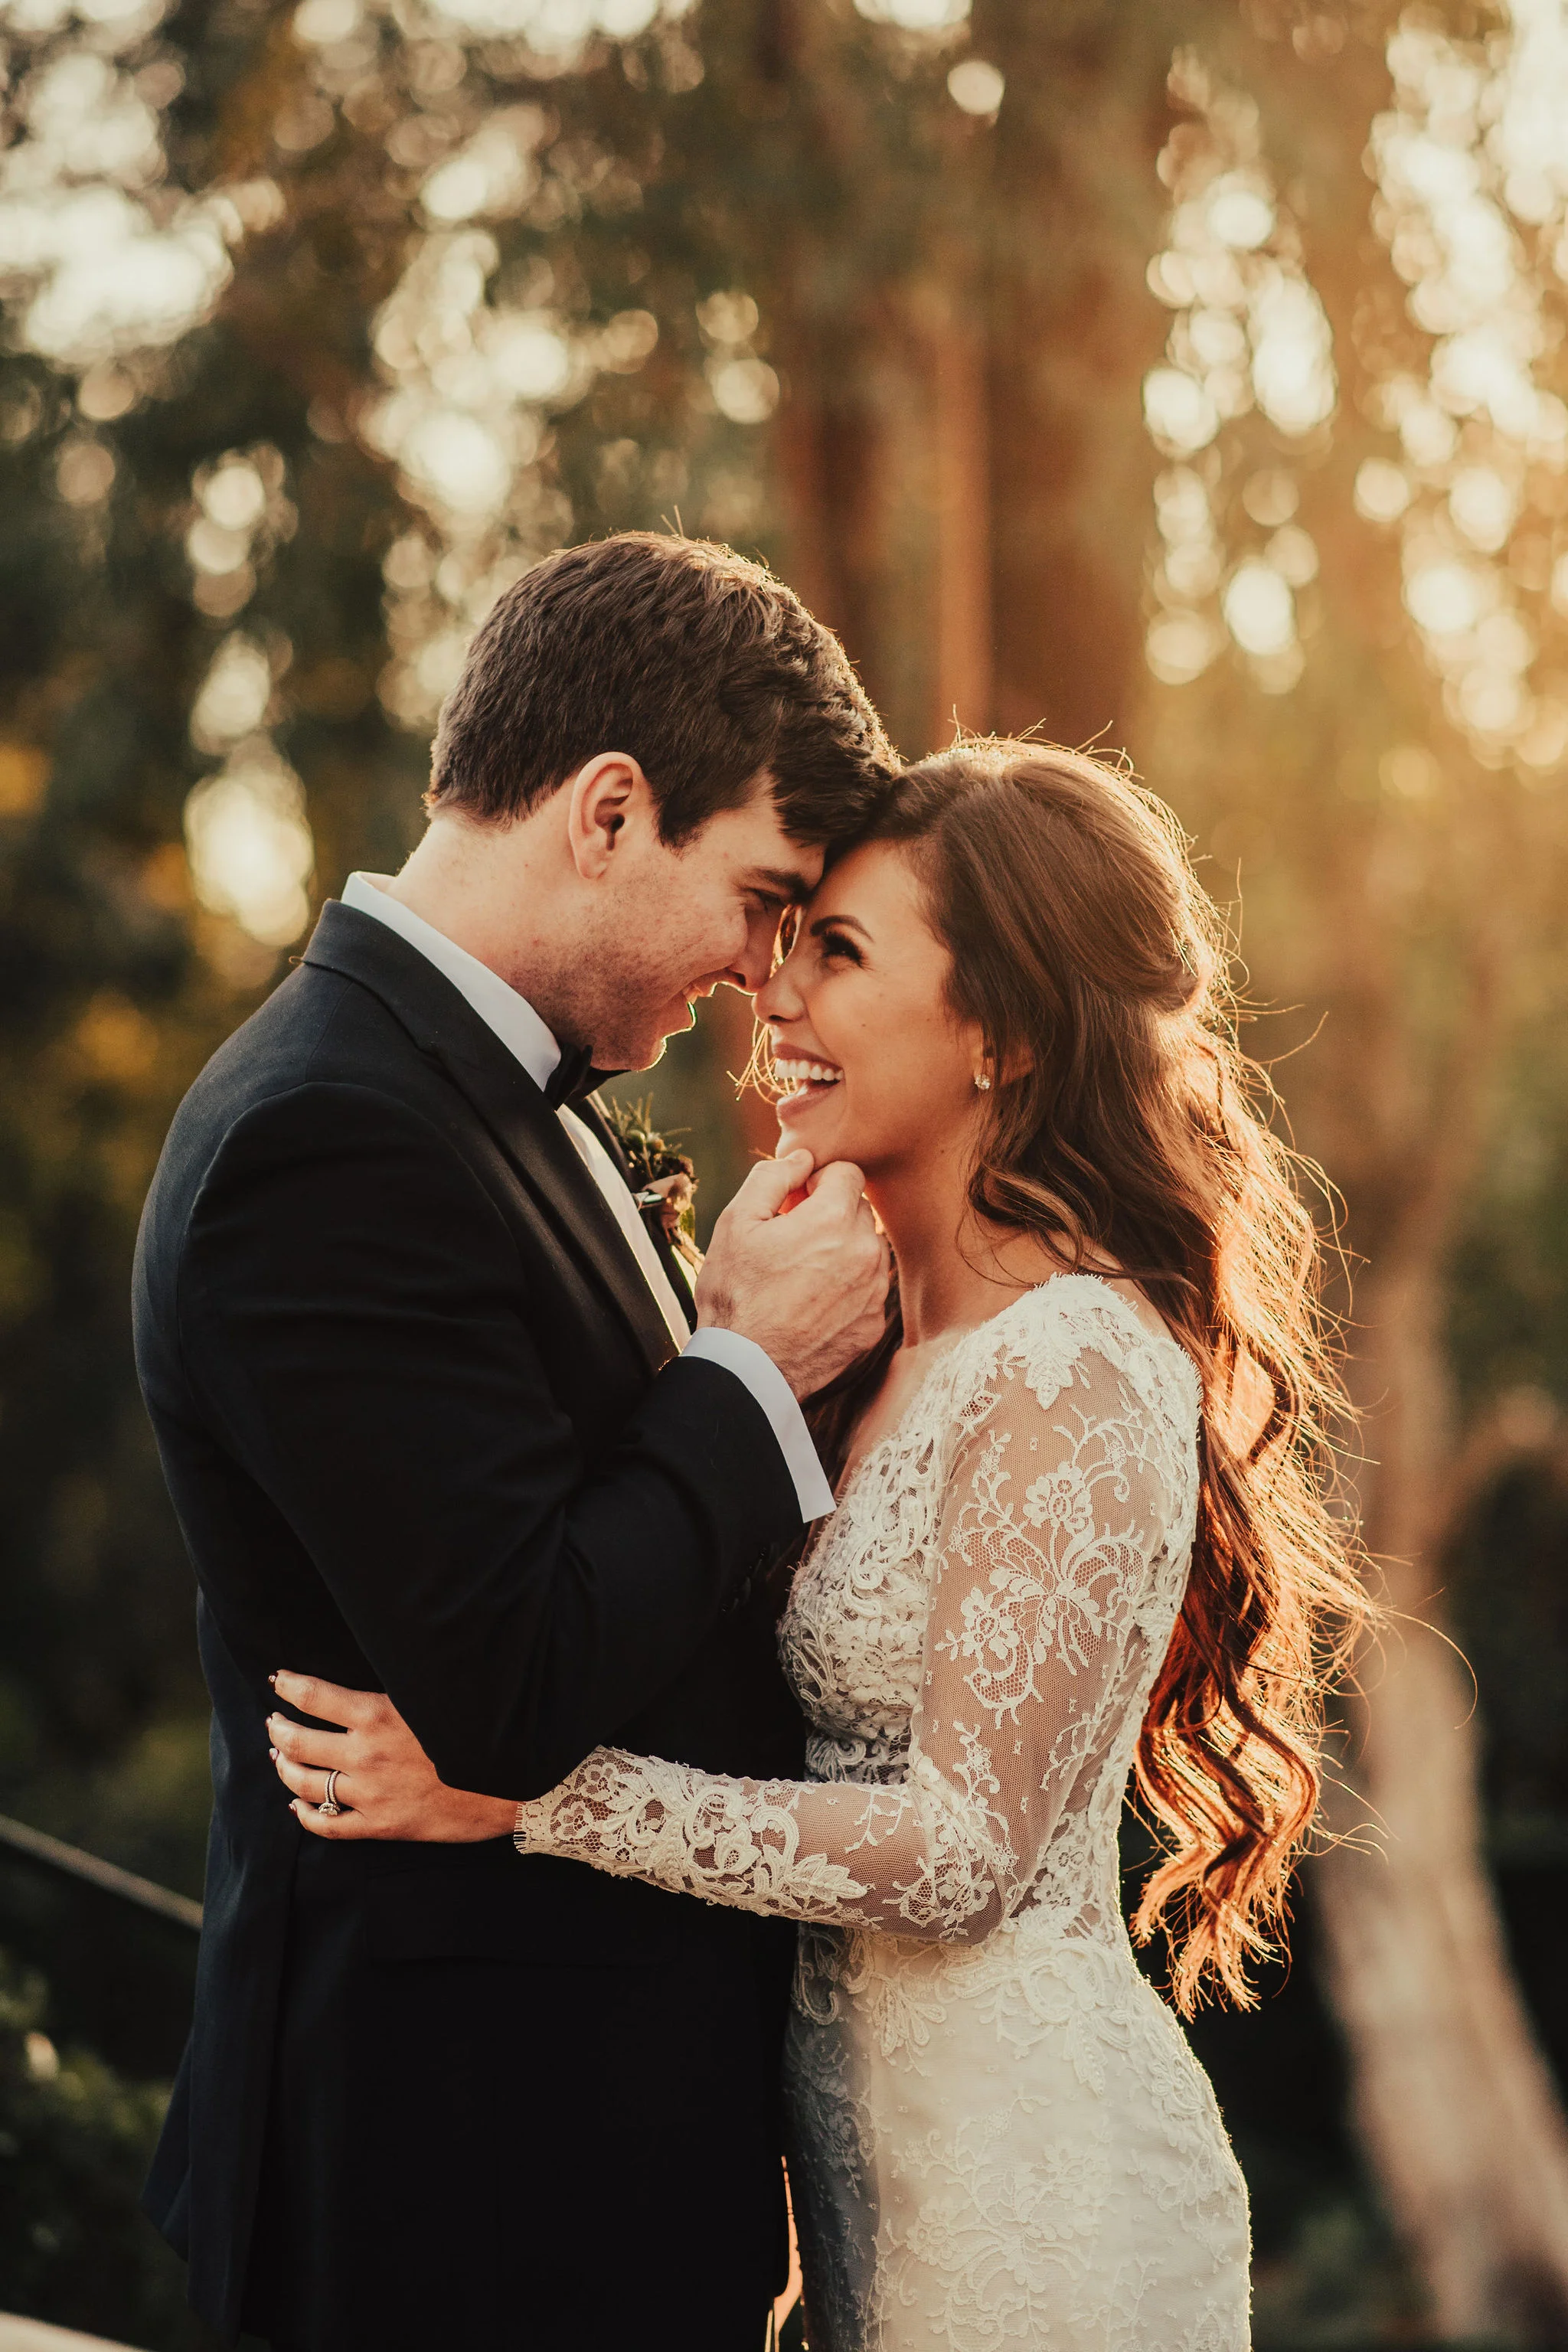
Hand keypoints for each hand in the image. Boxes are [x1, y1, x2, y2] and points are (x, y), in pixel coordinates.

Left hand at [267, 1671, 517, 1842]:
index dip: (288, 1685)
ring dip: (284, 1767)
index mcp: (378, 1715)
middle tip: (273, 1721)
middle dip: (278, 1728)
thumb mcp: (436, 1695)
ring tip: (278, 1757)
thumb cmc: (480, 1730)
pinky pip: (327, 1826)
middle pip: (298, 1740)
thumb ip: (401, 1683)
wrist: (514, 1785)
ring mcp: (370, 1794)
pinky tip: (298, 1806)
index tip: (278, 1679)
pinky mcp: (381, 1826)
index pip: (313, 1696)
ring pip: (305, 1783)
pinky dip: (305, 1815)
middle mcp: (365, 1754)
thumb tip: (376, 1665)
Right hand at [695, 1148, 890, 1397]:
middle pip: (859, 1210)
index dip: (817, 1182)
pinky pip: (866, 1289)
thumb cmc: (735, 1295)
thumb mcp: (736, 1222)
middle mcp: (866, 1252)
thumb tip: (802, 1157)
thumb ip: (772, 1177)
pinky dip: (845, 1288)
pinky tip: (811, 1304)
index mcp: (834, 1220)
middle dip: (829, 1215)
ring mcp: (873, 1292)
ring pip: (866, 1250)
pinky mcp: (873, 1325)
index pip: (848, 1173)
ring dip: (840, 1251)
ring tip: (799, 1275)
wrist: (747, 1369)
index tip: (794, 1204)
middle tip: (790, 1240)